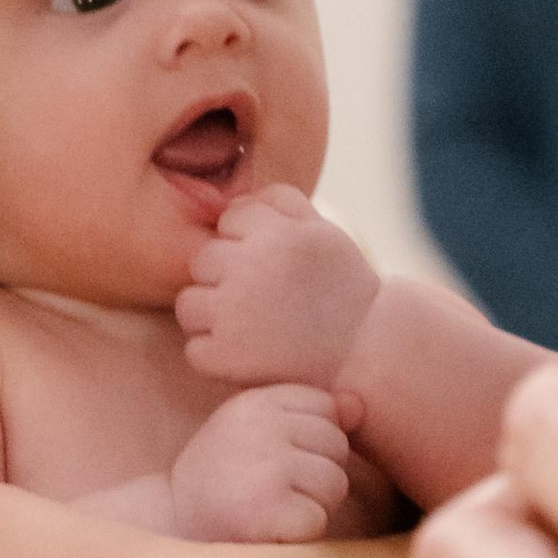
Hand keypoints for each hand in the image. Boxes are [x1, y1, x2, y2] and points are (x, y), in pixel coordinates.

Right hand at [168, 382, 354, 544]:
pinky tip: (266, 530)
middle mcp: (259, 427)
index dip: (312, 440)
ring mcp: (263, 467)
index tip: (276, 458)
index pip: (325, 407)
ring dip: (312, 506)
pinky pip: (317, 520)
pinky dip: (298, 534)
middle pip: (337, 446)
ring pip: (335, 484)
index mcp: (255, 401)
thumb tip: (358, 406)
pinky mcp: (265, 509)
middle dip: (317, 474)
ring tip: (271, 509)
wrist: (167, 524)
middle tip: (272, 490)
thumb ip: (306, 416)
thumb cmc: (222, 478)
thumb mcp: (255, 433)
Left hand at [178, 186, 380, 393]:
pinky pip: (195, 350)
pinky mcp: (225, 357)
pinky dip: (217, 356)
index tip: (272, 266)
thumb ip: (284, 204)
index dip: (248, 242)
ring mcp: (233, 314)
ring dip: (212, 316)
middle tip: (260, 301)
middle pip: (203, 261)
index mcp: (275, 234)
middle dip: (225, 277)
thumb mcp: (325, 232)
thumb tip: (237, 200)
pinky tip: (249, 356)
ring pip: (189, 304)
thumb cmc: (346, 289)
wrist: (368, 352)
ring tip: (250, 328)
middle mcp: (249, 268)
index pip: (230, 220)